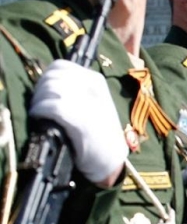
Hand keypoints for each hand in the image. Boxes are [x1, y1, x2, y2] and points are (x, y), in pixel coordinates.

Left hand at [29, 59, 126, 183]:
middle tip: (38, 105)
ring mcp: (88, 103)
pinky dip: (40, 110)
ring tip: (38, 112)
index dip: (45, 77)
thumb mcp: (93, 102)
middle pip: (52, 77)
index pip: (60, 66)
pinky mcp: (81, 120)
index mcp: (96, 80)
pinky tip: (39, 117)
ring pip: (50, 89)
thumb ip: (75, 89)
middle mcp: (93, 88)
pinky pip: (52, 107)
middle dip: (39, 90)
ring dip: (38, 100)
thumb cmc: (98, 131)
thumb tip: (46, 81)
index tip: (43, 92)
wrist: (111, 157)